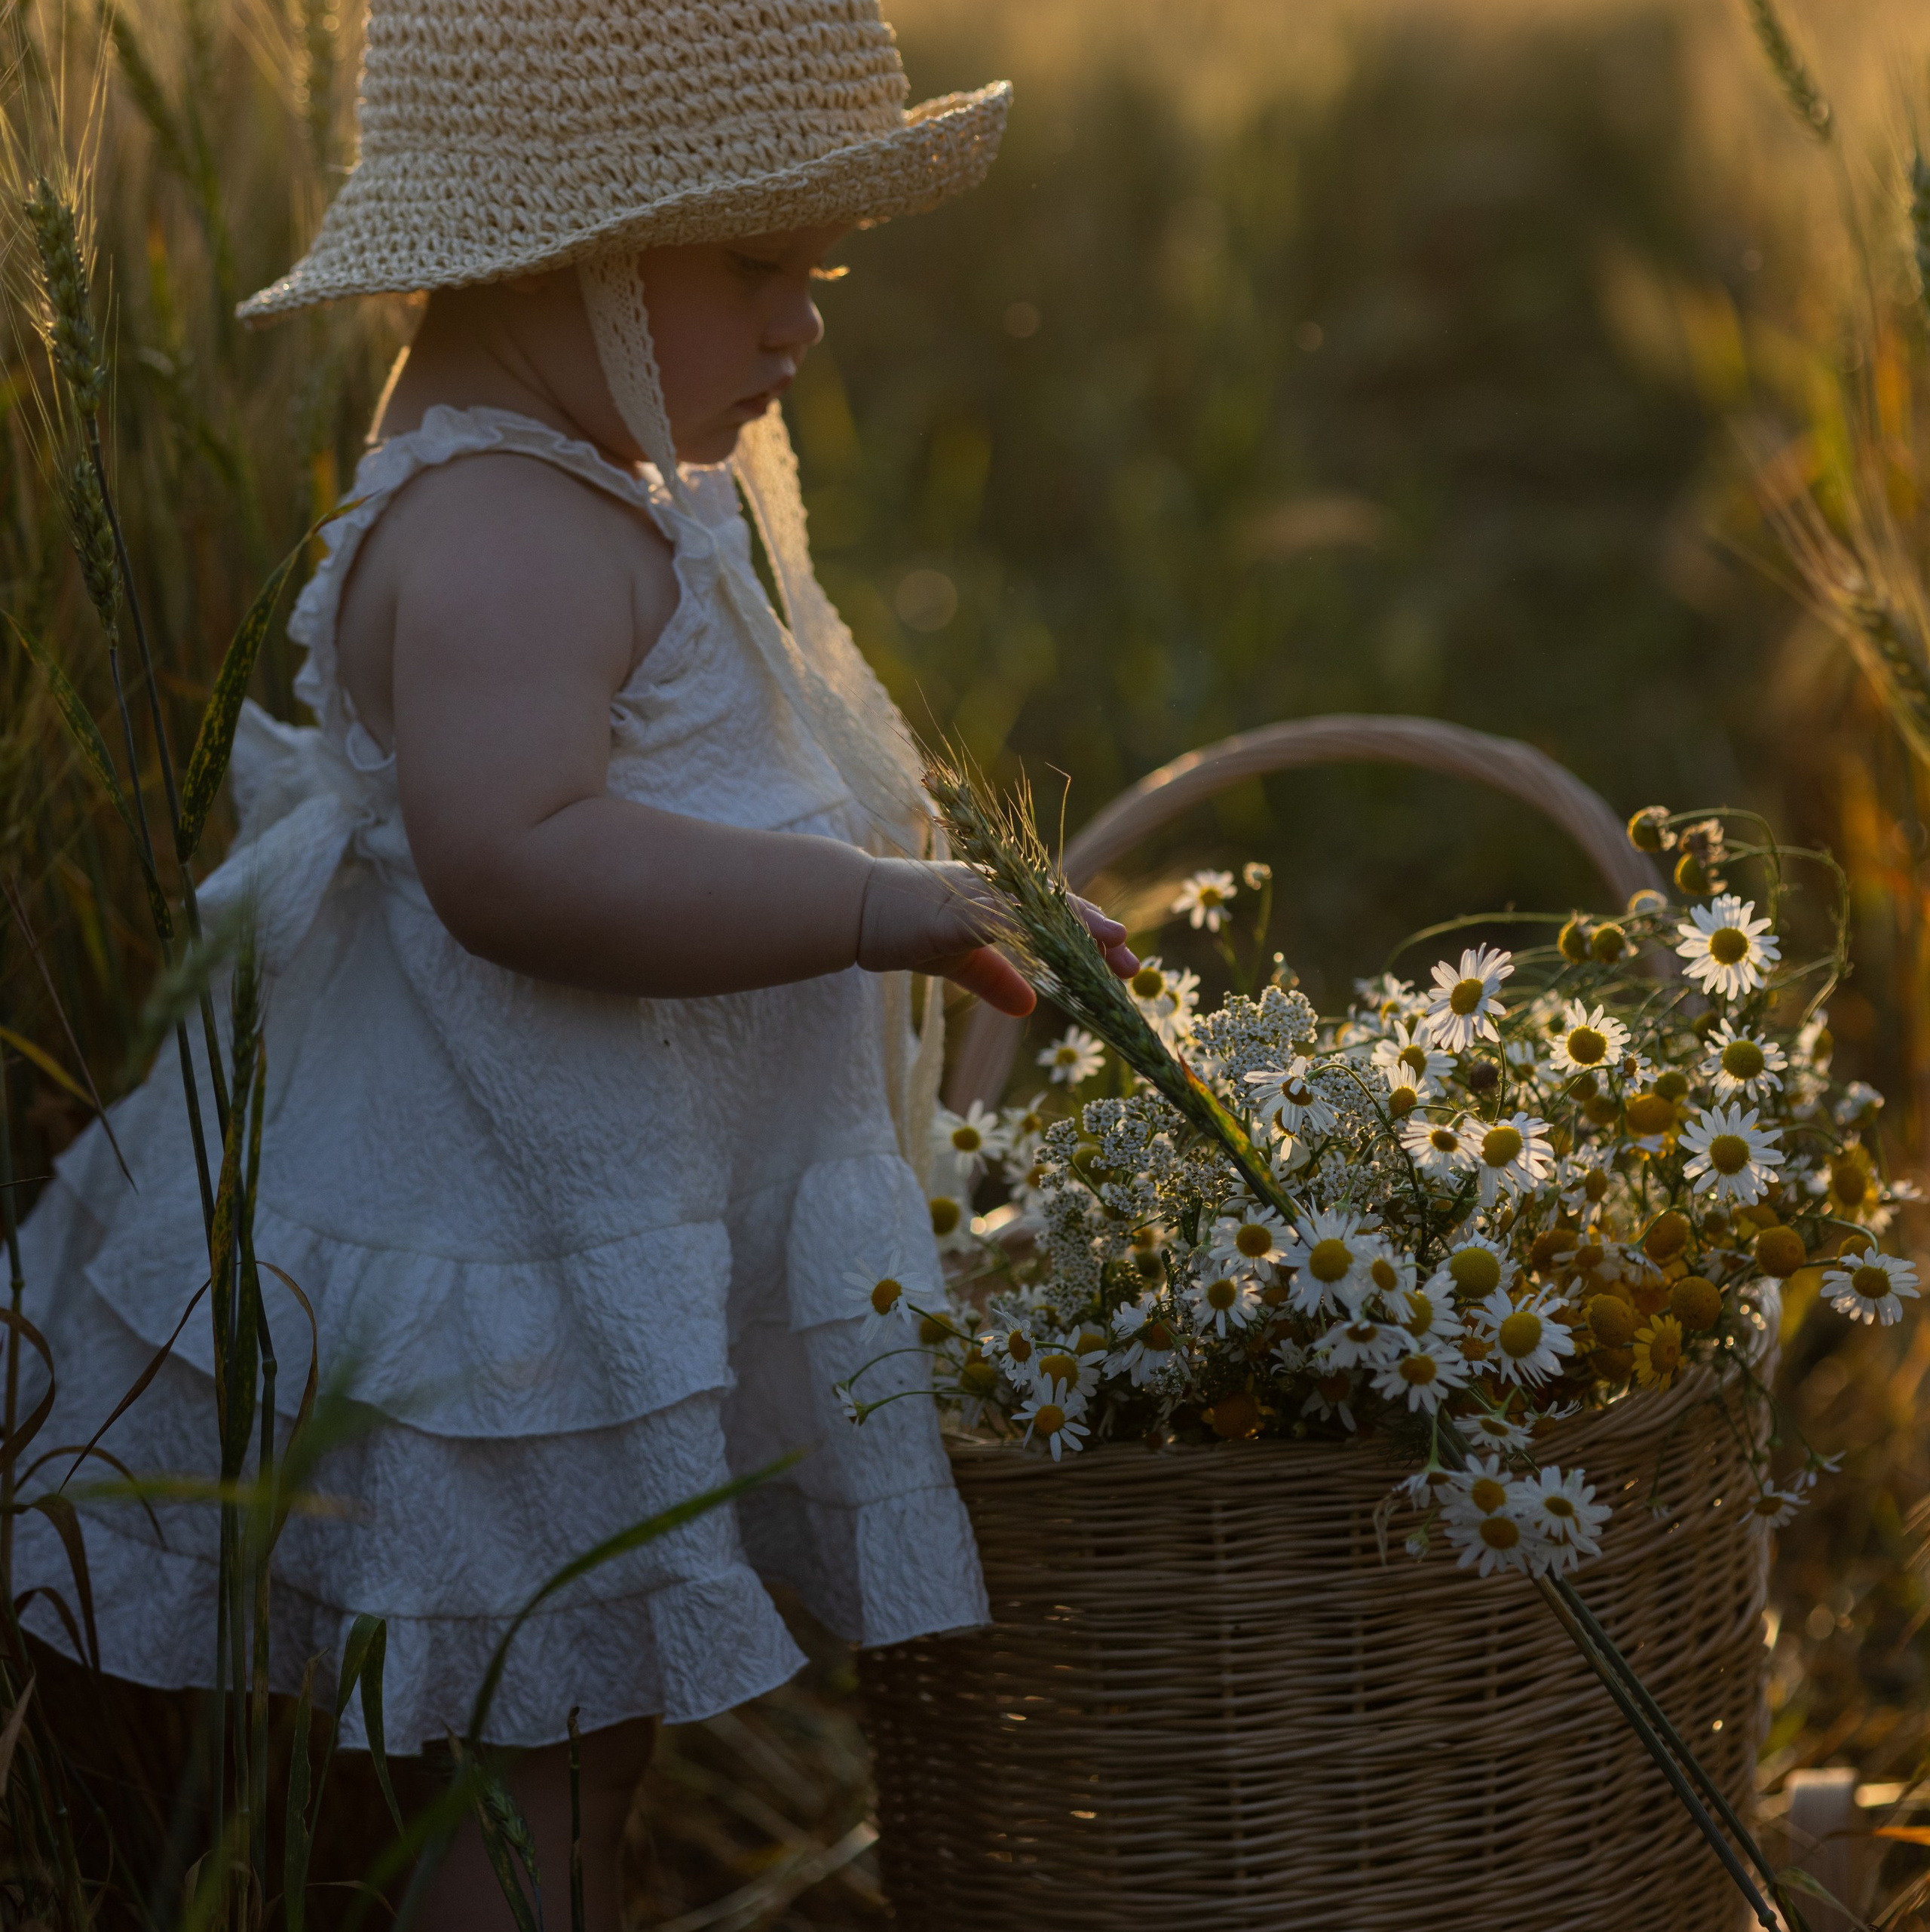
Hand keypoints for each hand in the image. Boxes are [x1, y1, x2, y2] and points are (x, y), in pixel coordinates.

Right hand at [857, 860, 1136, 1016]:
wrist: (852, 908)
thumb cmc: (902, 928)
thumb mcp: (958, 961)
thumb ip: (996, 980)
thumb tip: (1030, 1007)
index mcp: (999, 900)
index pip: (1056, 917)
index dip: (1092, 936)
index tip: (1125, 962)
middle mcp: (995, 890)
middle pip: (1058, 910)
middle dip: (1098, 934)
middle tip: (1134, 964)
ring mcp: (976, 895)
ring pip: (1038, 909)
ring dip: (1077, 925)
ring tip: (1114, 942)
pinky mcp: (954, 910)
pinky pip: (999, 919)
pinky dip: (1030, 930)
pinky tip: (1055, 945)